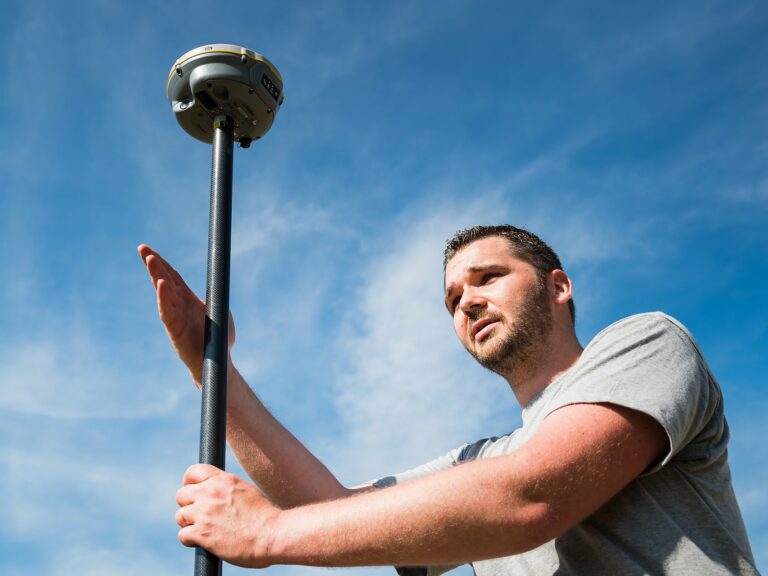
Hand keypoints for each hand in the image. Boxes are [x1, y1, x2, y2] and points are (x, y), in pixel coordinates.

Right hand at [138, 245, 234, 385]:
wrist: (217, 362)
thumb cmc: (219, 338)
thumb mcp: (220, 310)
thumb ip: (214, 296)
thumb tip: (218, 282)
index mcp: (188, 298)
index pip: (172, 275)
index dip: (162, 262)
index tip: (149, 249)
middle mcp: (178, 305)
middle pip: (163, 279)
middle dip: (153, 263)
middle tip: (142, 248)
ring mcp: (175, 316)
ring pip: (163, 292)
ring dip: (157, 275)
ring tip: (150, 259)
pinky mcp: (174, 329)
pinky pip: (167, 311)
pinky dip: (163, 297)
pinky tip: (161, 284)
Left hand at [176, 464, 279, 567]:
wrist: (273, 534)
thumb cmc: (265, 517)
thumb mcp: (246, 491)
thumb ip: (227, 489)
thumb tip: (214, 494)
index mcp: (224, 480)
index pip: (193, 472)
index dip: (189, 483)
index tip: (192, 493)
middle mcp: (211, 493)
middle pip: (181, 495)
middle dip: (188, 506)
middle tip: (199, 515)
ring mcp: (205, 512)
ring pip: (180, 516)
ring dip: (189, 524)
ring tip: (205, 530)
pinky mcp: (202, 533)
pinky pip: (183, 535)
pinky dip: (190, 540)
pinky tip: (204, 542)